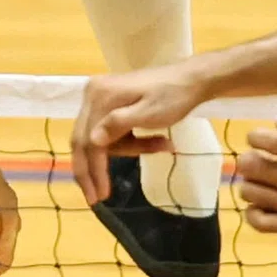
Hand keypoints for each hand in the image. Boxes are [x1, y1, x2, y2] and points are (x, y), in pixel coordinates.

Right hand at [70, 65, 206, 204]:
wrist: (191, 80)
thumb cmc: (173, 97)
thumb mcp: (149, 113)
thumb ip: (118, 125)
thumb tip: (91, 141)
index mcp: (100, 96)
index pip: (89, 140)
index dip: (94, 170)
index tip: (100, 195)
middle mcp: (93, 94)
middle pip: (84, 140)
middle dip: (92, 170)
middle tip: (97, 197)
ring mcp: (100, 97)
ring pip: (97, 138)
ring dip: (122, 151)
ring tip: (156, 146)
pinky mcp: (110, 102)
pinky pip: (109, 131)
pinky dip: (126, 143)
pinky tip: (151, 143)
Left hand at [235, 116, 276, 239]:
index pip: (271, 141)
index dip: (255, 136)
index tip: (256, 139)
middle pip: (251, 166)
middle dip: (248, 160)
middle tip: (255, 161)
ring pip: (249, 192)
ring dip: (250, 184)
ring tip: (261, 182)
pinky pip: (256, 221)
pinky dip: (252, 212)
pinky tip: (261, 204)